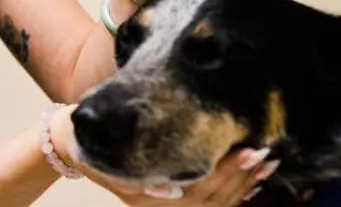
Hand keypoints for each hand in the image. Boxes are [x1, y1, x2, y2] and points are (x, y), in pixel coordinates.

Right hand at [47, 105, 278, 206]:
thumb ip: (136, 170)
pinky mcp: (171, 202)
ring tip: (266, 164)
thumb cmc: (91, 140)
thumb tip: (169, 189)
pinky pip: (210, 204)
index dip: (226, 173)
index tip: (248, 150)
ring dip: (244, 186)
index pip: (196, 190)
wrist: (74, 144)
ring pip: (215, 205)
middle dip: (241, 179)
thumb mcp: (107, 152)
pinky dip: (234, 192)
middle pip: (211, 201)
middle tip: (265, 154)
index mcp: (144, 197)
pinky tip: (251, 180)